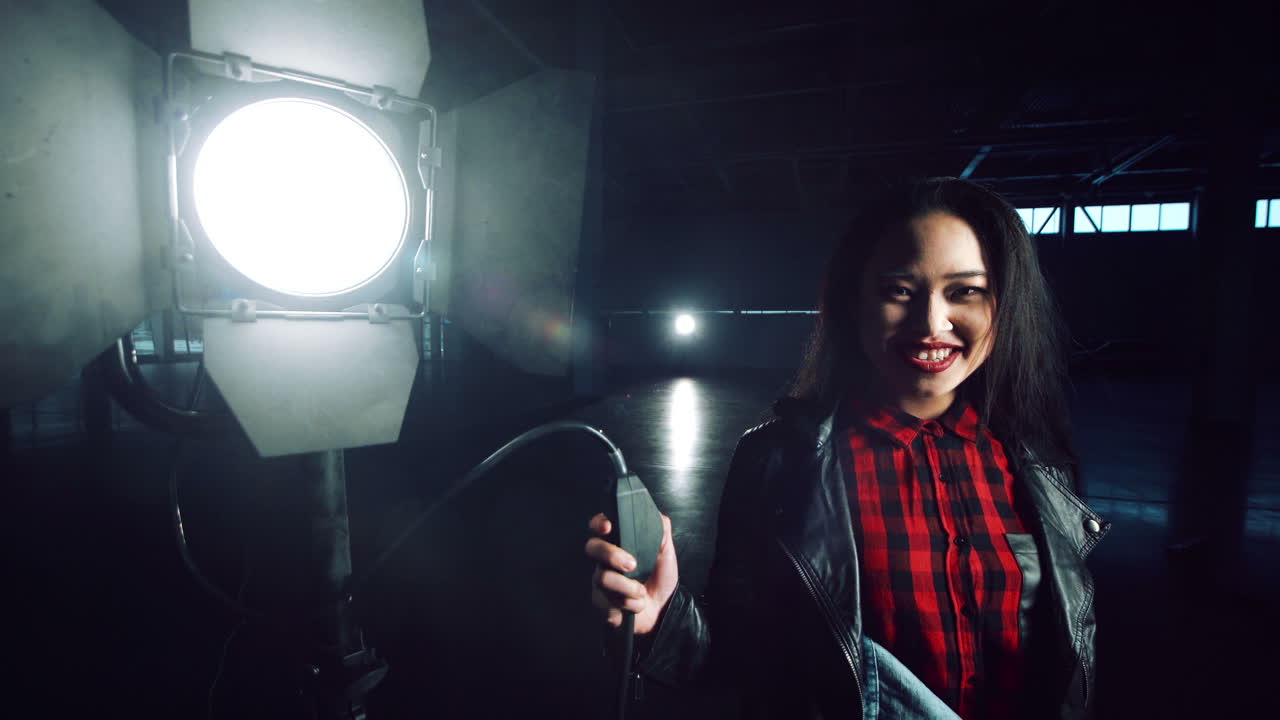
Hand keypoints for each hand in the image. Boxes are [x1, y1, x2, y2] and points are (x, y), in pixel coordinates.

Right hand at [585, 512, 678, 634]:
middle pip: (592, 548)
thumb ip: (660, 530)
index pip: (599, 525)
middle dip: (612, 555)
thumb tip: (654, 515)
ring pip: (602, 579)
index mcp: (618, 543)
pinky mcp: (601, 603)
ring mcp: (600, 581)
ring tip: (642, 592)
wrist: (664, 607)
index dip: (599, 523)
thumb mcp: (666, 551)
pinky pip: (607, 603)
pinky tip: (637, 605)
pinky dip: (629, 605)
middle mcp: (604, 560)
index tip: (608, 527)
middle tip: (633, 565)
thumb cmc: (660, 576)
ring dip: (629, 588)